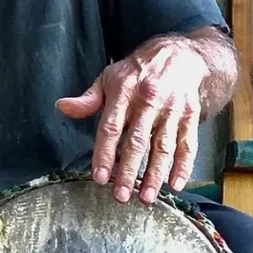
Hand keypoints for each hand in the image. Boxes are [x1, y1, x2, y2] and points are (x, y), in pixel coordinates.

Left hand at [56, 35, 209, 204]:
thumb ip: (88, 99)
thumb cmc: (137, 72)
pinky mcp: (190, 116)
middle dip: (130, 171)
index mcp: (124, 92)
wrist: (179, 54)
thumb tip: (62, 107)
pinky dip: (183, 165)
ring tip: (146, 198)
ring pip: (163, 146)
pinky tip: (176, 185)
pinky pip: (187, 144)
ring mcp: (172, 109)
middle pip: (138, 141)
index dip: (104, 153)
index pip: (111, 127)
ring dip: (155, 175)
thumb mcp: (109, 78)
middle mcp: (149, 100)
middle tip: (121, 196)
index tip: (100, 177)